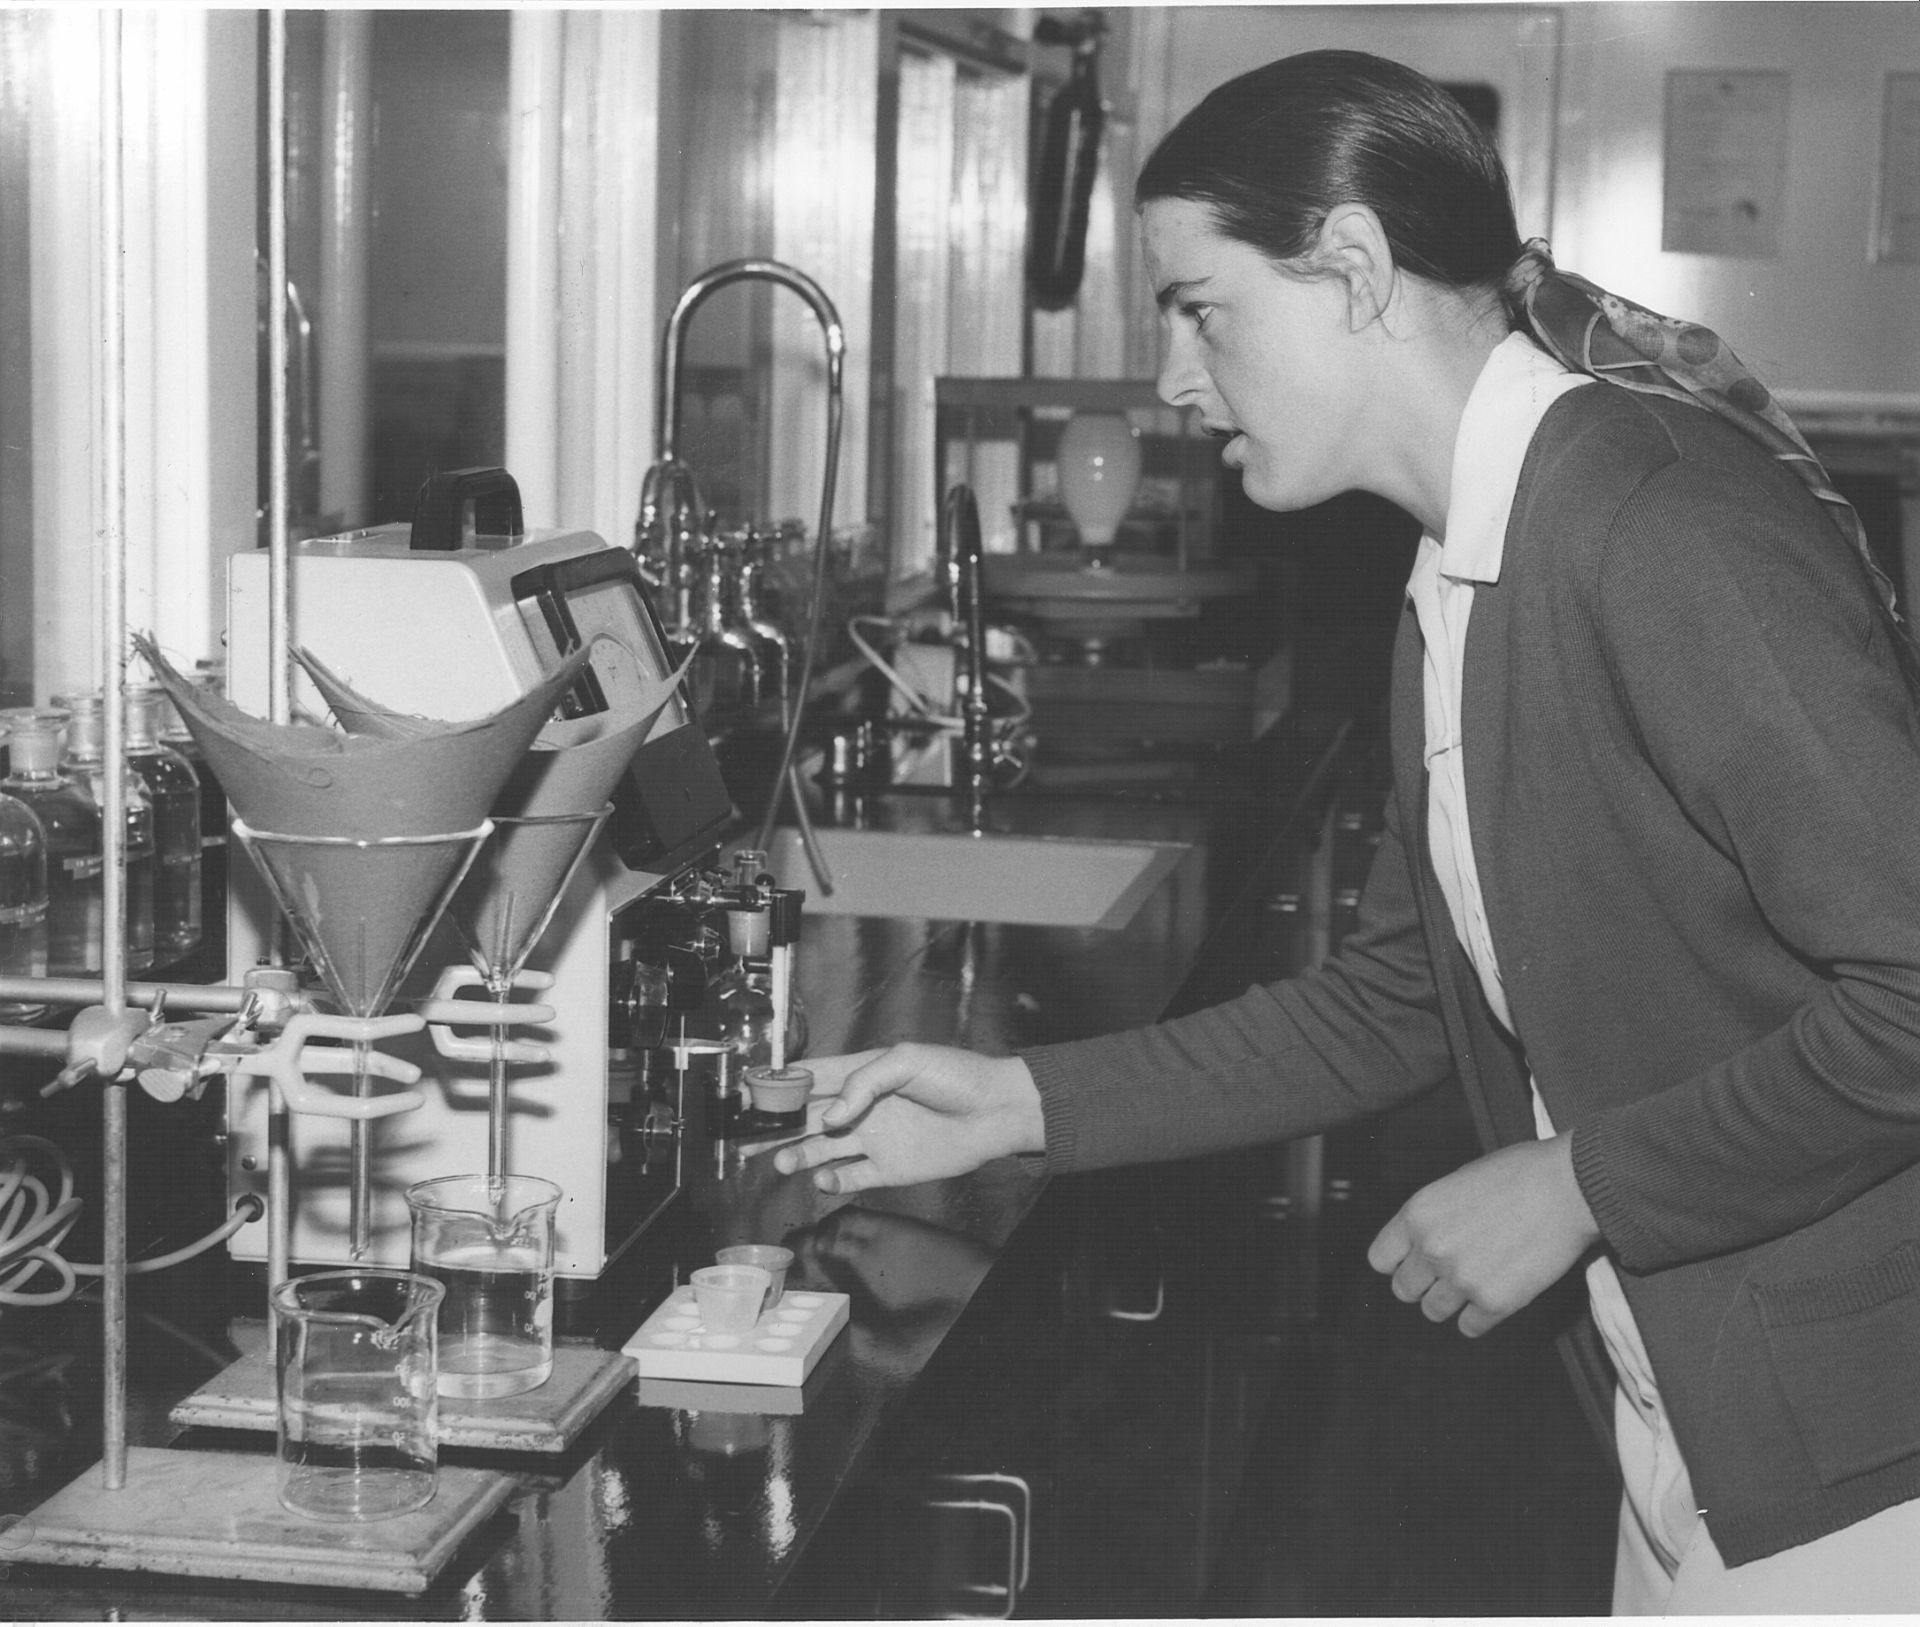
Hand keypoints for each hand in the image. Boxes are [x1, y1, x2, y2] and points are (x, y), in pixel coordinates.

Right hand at [765, 1044, 1044, 1195]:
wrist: (996, 1111)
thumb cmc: (957, 1076)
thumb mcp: (906, 1060)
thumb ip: (863, 1083)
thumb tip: (831, 1117)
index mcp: (862, 1073)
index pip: (811, 1078)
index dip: (779, 1085)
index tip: (749, 1094)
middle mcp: (861, 1107)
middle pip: (806, 1118)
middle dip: (775, 1127)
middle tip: (746, 1139)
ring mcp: (874, 1138)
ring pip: (821, 1149)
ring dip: (798, 1155)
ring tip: (783, 1161)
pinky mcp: (889, 1168)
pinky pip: (851, 1177)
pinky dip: (833, 1180)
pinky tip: (824, 1178)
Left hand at [1366, 1133, 1598, 1337]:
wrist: (1568, 1187)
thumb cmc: (1519, 1174)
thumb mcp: (1458, 1181)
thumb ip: (1434, 1215)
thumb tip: (1425, 1237)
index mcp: (1417, 1214)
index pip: (1380, 1259)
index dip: (1398, 1261)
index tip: (1414, 1261)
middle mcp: (1432, 1249)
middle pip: (1403, 1290)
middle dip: (1423, 1284)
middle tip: (1445, 1276)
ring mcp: (1462, 1279)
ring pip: (1433, 1311)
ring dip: (1450, 1302)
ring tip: (1471, 1285)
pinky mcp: (1495, 1303)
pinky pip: (1470, 1327)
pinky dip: (1478, 1319)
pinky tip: (1492, 1299)